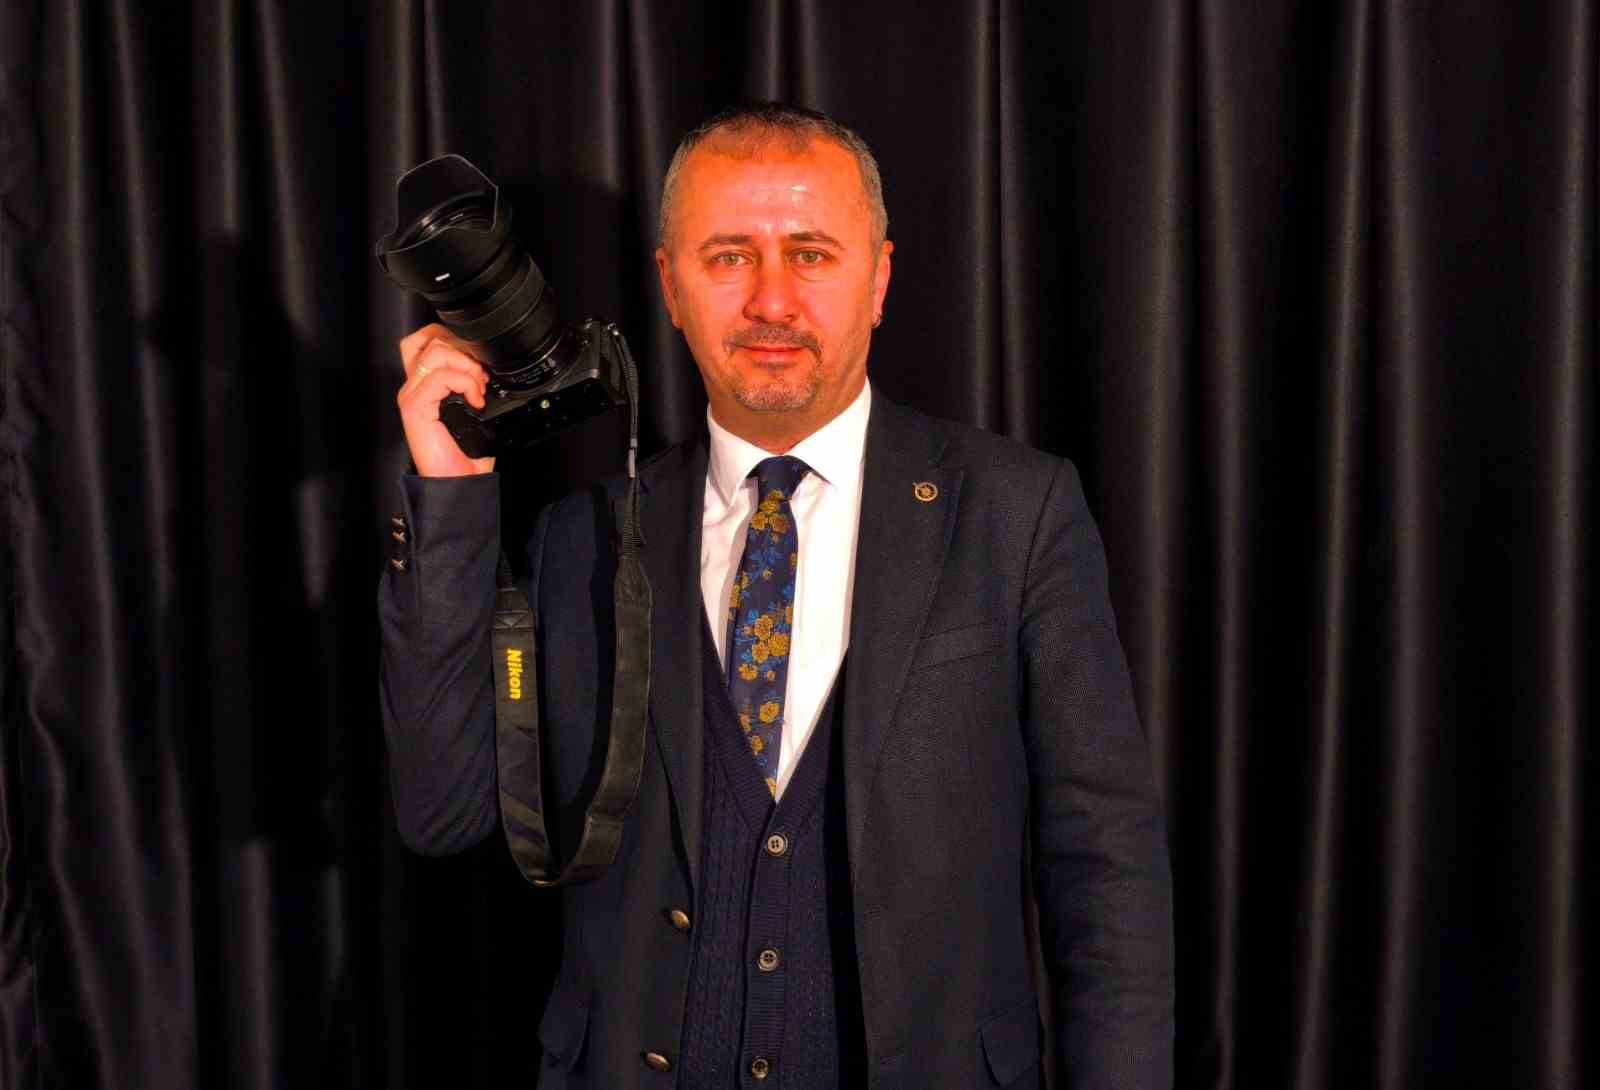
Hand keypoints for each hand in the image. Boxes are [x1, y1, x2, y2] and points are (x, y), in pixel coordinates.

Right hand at [395, 323, 495, 475]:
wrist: (459, 481)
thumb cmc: (467, 452)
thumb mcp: (476, 410)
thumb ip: (474, 382)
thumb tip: (490, 365)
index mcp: (425, 383)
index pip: (428, 338)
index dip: (455, 339)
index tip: (478, 362)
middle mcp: (414, 386)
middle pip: (430, 338)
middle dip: (464, 350)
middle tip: (481, 376)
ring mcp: (412, 395)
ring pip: (435, 352)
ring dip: (466, 366)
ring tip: (478, 388)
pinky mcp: (415, 407)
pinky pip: (440, 378)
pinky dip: (464, 383)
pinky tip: (475, 401)